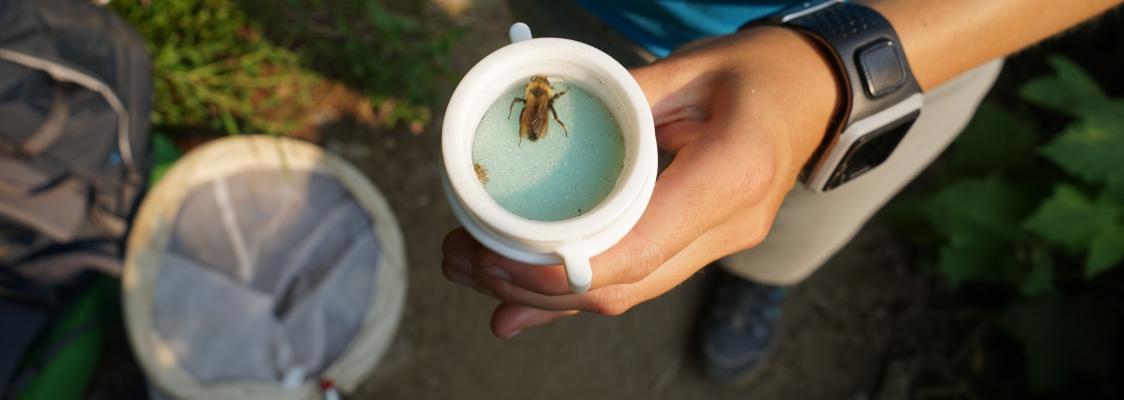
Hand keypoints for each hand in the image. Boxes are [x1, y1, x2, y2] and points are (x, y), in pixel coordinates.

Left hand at [441, 27, 840, 337]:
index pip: (638, 248)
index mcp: (731, 175)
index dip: (561, 267)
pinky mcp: (705, 246)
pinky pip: (636, 279)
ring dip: (547, 293)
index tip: (496, 257)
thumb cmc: (759, 70)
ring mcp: (721, 243)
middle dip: (535, 284)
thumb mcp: (687, 69)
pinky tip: (519, 306)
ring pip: (626, 292)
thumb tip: (545, 132)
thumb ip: (620, 104)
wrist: (817, 93)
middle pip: (623, 284)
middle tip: (461, 256)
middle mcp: (729, 225)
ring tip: (472, 270)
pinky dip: (576, 292)